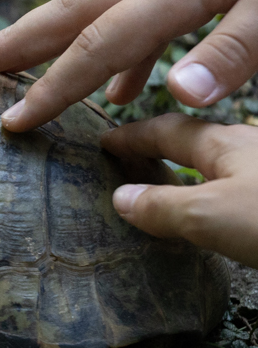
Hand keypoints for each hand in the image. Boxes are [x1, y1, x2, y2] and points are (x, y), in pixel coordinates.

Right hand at [0, 0, 257, 131]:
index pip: (98, 44)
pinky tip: (123, 86)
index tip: (11, 122)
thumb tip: (172, 94)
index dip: (51, 87)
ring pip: (97, 6)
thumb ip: (237, 46)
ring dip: (52, 40)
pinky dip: (119, 51)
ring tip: (16, 71)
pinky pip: (141, 12)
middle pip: (73, 9)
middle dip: (15, 40)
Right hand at [104, 114, 257, 266]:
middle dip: (156, 150)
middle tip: (125, 164)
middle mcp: (246, 151)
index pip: (166, 130)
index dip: (131, 136)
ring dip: (183, 175)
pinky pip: (231, 190)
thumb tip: (121, 198)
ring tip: (159, 193)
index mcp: (224, 143)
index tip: (104, 142)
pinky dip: (206, 197)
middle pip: (193, 143)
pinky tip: (206, 217)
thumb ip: (162, 205)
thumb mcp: (209, 213)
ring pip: (214, 167)